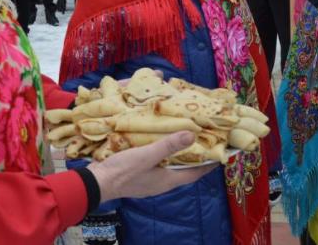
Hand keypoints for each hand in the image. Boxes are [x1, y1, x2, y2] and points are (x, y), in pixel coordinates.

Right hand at [89, 131, 217, 202]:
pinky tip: (159, 141)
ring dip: (178, 153)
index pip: (195, 173)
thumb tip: (193, 135)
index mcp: (168, 180)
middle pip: (183, 168)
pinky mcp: (139, 174)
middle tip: (204, 139)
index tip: (220, 152)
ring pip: (169, 165)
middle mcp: (161, 182)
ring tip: (185, 136)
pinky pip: (157, 163)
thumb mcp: (148, 155)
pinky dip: (162, 152)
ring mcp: (149, 179)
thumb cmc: (123, 171)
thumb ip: (169, 146)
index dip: (208, 164)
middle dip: (194, 155)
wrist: (96, 182)